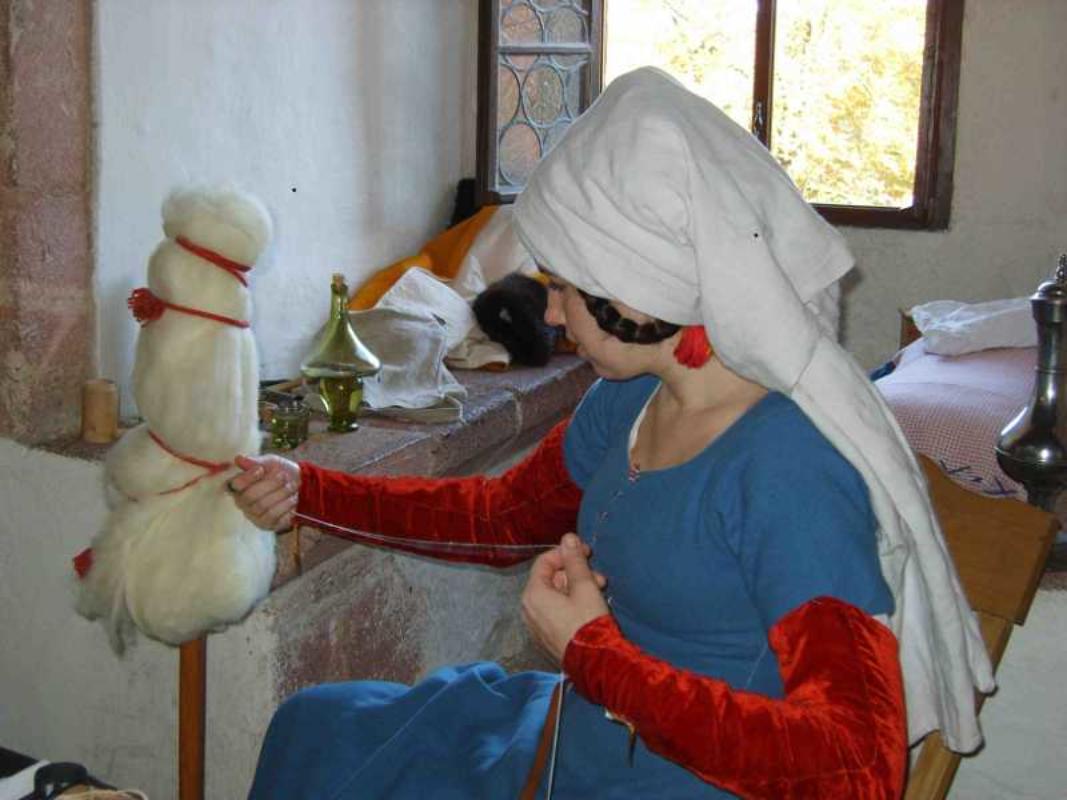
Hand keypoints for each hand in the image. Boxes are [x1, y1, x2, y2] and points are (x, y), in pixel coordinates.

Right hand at [229, 454, 299, 531]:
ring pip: (263, 507)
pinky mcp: (267, 525)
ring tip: (291, 486)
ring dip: (281, 494)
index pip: (235, 485)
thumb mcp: (270, 462)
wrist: (300, 484)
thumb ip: (255, 461)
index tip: (261, 469)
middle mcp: (242, 503)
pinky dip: (286, 506)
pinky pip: (275, 518)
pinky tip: (292, 499)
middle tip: (283, 476)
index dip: (247, 478)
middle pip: (250, 497)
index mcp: (239, 486)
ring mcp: (254, 516)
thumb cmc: (279, 472)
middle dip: (270, 484)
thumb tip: (238, 459)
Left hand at [521, 533, 610, 663]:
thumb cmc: (587, 622)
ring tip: (600, 591)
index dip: (566, 553)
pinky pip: (556, 611)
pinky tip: (591, 606)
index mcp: (533, 594)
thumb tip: (567, 538)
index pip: (545, 561)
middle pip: (551, 579)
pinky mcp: (547, 637)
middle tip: (599, 577)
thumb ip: (574, 560)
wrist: (594, 663)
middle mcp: (529, 609)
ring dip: (577, 588)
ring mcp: (536, 625)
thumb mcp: (584, 586)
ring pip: (556, 595)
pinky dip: (572, 604)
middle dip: (576, 573)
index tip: (586, 552)